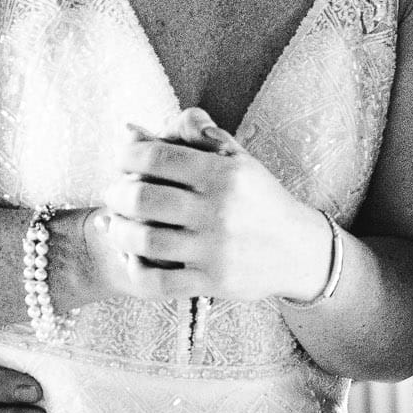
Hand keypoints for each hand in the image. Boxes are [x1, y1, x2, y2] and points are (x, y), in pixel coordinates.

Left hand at [97, 108, 330, 301]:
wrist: (299, 249)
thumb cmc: (259, 198)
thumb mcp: (236, 158)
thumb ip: (190, 136)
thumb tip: (130, 130)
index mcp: (223, 172)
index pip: (157, 157)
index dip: (128, 156)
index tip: (123, 160)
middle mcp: (218, 209)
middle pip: (142, 198)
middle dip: (117, 194)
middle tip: (113, 194)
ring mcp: (214, 249)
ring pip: (144, 240)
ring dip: (119, 231)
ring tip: (115, 225)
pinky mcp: (212, 282)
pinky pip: (157, 280)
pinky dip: (135, 268)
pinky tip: (132, 257)